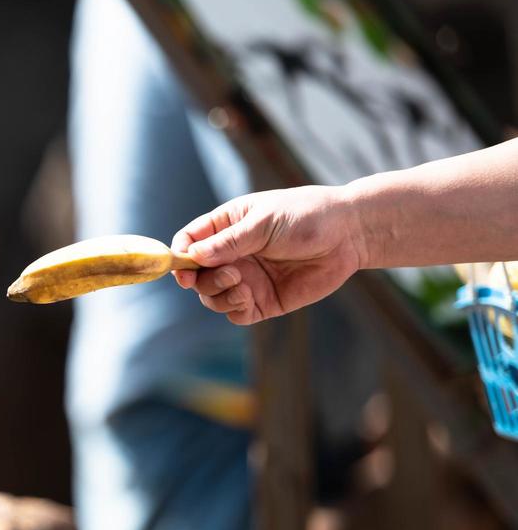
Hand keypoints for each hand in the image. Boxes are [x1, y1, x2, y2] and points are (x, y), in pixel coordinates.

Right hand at [171, 185, 367, 324]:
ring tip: (242, 285)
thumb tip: (193, 257)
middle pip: (196, 275)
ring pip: (212, 297)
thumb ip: (229, 242)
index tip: (184, 269)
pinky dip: (234, 309)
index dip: (179, 257)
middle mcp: (232, 255)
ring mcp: (247, 279)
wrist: (349, 235)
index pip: (188, 243)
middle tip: (230, 274)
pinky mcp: (264, 300)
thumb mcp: (264, 222)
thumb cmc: (307, 216)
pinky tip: (248, 298)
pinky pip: (235, 313)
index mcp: (226, 227)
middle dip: (203, 280)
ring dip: (218, 295)